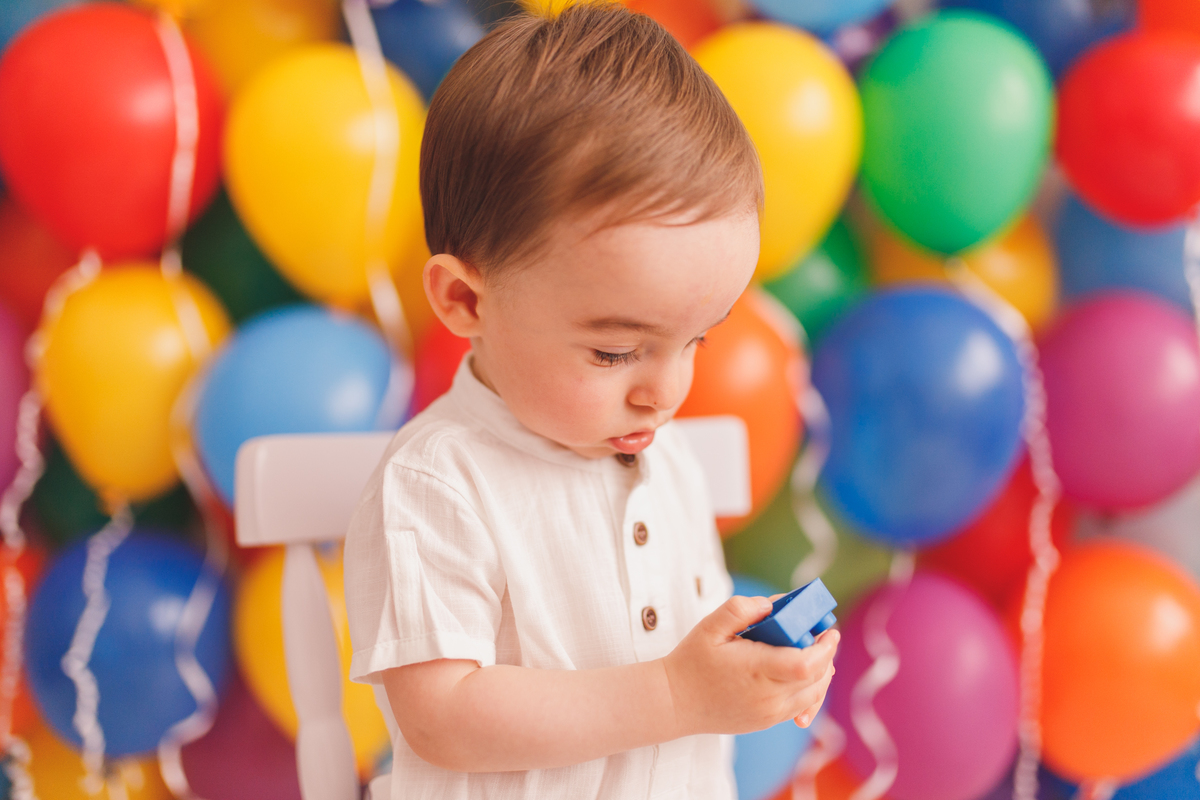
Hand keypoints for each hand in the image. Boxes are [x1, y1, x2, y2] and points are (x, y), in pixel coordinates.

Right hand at [661, 595, 838, 737]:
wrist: (673, 702)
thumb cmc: (691, 662)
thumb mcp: (709, 626)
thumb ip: (741, 609)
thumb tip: (771, 604)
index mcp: (756, 671)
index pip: (806, 664)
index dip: (824, 648)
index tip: (829, 631)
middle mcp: (768, 698)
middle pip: (816, 679)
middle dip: (826, 655)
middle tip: (822, 635)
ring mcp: (769, 714)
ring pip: (813, 696)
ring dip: (822, 673)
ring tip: (817, 652)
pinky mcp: (766, 722)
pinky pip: (801, 708)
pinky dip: (811, 691)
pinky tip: (807, 676)